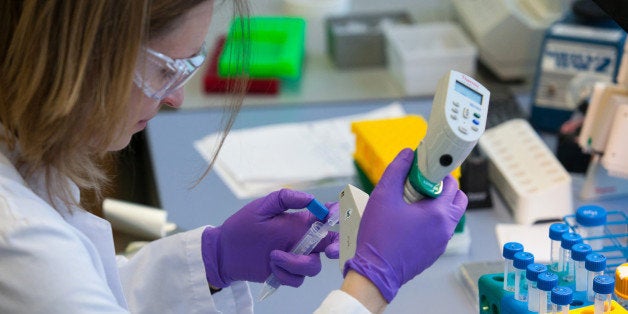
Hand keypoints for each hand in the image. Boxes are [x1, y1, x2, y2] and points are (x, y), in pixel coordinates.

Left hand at [201, 189, 338, 287]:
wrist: (224, 252)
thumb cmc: (242, 225)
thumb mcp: (261, 207)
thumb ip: (284, 198)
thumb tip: (310, 198)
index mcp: (299, 222)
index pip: (326, 218)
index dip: (338, 217)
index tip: (334, 217)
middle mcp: (301, 240)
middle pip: (330, 245)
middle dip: (336, 248)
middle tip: (329, 251)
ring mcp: (295, 258)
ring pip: (313, 266)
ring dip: (296, 264)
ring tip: (274, 257)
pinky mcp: (286, 274)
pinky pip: (298, 280)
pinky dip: (285, 275)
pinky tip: (270, 268)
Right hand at [344, 148, 467, 301]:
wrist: (375, 273)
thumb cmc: (379, 237)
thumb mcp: (383, 196)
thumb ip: (397, 170)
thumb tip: (408, 154)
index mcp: (439, 212)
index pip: (451, 183)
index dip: (438, 171)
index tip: (424, 168)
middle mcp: (445, 228)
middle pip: (457, 199)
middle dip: (443, 187)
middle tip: (420, 184)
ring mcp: (441, 242)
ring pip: (449, 215)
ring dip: (438, 204)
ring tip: (412, 202)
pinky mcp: (433, 252)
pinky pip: (439, 230)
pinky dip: (431, 220)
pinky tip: (409, 220)